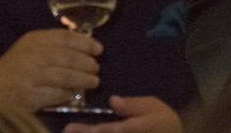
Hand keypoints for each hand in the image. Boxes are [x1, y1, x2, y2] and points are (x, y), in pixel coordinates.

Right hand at [0, 28, 101, 110]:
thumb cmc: (13, 68)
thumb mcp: (29, 48)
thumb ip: (52, 44)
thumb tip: (84, 45)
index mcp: (33, 40)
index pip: (65, 37)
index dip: (85, 42)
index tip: (98, 49)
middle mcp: (32, 55)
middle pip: (67, 57)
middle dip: (86, 63)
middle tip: (97, 67)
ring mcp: (30, 76)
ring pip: (64, 76)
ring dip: (82, 79)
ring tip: (94, 82)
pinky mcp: (29, 95)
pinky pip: (55, 94)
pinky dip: (68, 95)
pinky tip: (74, 95)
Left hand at [62, 96, 181, 132]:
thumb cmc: (163, 122)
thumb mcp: (154, 107)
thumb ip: (134, 105)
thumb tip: (113, 100)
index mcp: (134, 129)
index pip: (110, 131)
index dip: (90, 132)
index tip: (70, 128)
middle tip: (66, 130)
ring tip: (70, 130)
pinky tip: (83, 132)